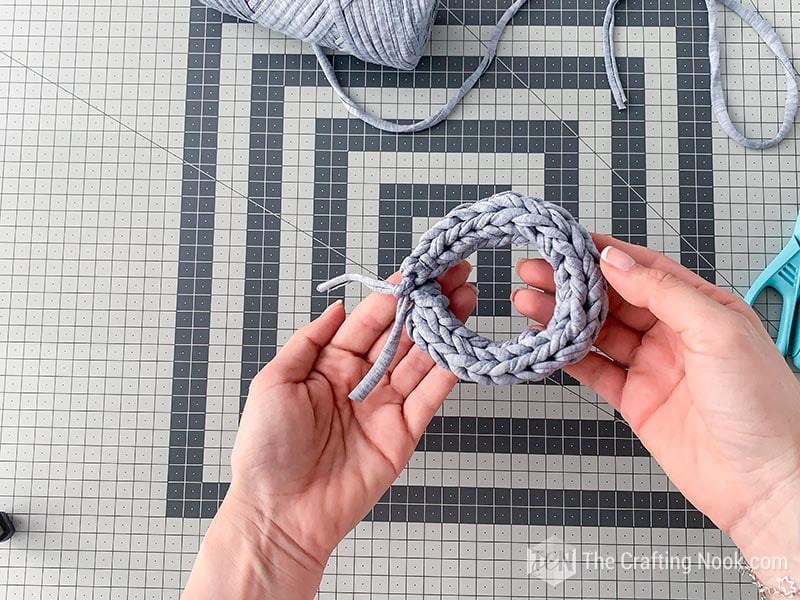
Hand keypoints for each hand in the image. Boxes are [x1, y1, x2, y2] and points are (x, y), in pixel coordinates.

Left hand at [182, 262, 476, 599]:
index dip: (394, 294)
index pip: (369, 321)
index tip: (418, 270)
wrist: (280, 513)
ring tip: (466, 297)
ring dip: (445, 329)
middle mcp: (361, 381)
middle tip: (455, 274)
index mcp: (329, 364)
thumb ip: (308, 341)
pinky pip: (429, 396)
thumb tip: (337, 307)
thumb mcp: (274, 382)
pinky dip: (448, 370)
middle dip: (428, 304)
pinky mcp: (403, 434)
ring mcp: (384, 407)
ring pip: (421, 359)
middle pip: (401, 335)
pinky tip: (462, 343)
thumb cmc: (266, 448)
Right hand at [514, 235, 799, 584]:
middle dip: (571, 284)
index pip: (644, 270)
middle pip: (613, 299)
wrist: (764, 480)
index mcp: (700, 308)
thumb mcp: (716, 330)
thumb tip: (616, 261)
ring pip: (597, 333)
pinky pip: (594, 371)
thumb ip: (663, 291)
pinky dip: (567, 356)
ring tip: (527, 302)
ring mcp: (653, 367)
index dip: (603, 255)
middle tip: (534, 272)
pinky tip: (545, 342)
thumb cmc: (761, 403)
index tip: (566, 244)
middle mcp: (674, 334)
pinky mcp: (637, 401)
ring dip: (561, 317)